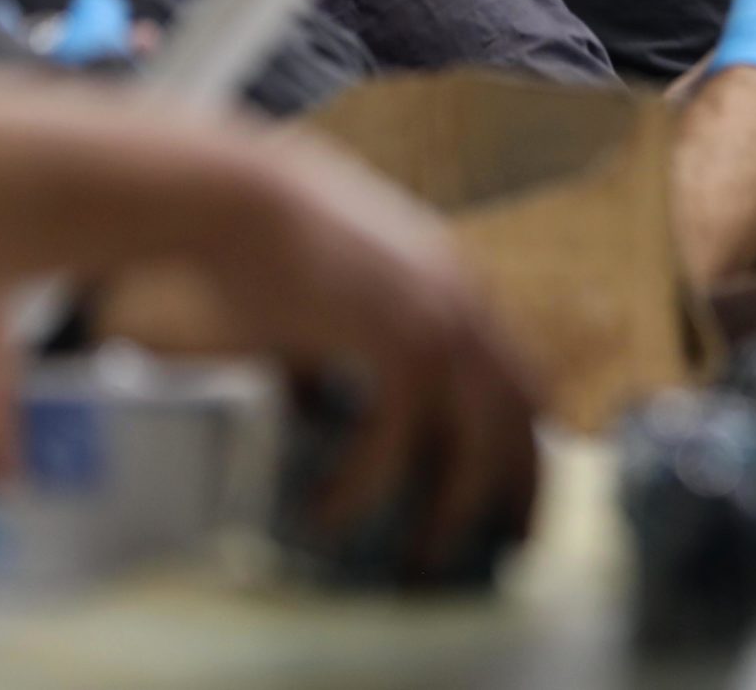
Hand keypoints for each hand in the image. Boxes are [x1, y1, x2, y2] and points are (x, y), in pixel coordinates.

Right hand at [198, 132, 543, 572]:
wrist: (233, 195)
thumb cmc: (265, 239)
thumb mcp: (328, 298)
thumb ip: (345, 351)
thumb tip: (321, 413)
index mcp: (456, 286)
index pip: (520, 379)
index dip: (522, 443)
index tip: (513, 496)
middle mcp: (464, 303)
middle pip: (521, 416)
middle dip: (519, 489)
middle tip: (502, 550)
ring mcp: (439, 321)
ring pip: (477, 444)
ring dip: (450, 511)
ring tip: (418, 559)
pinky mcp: (397, 341)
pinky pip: (397, 443)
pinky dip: (364, 488)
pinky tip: (327, 512)